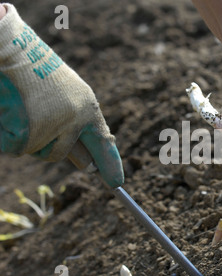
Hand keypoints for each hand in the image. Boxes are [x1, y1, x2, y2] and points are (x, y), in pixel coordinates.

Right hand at [0, 4, 122, 187]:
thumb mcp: (66, 98)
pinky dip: (7, 134)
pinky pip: (15, 148)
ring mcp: (52, 128)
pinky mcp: (28, 134)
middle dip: (48, 146)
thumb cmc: (37, 74)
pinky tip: (10, 111)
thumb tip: (87, 164)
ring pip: (37, 152)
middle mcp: (74, 121)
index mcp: (87, 109)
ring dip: (27, 138)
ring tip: (22, 107)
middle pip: (61, 155)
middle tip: (39, 120)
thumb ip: (76, 128)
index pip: (103, 143)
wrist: (11, 50)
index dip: (110, 164)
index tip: (116, 182)